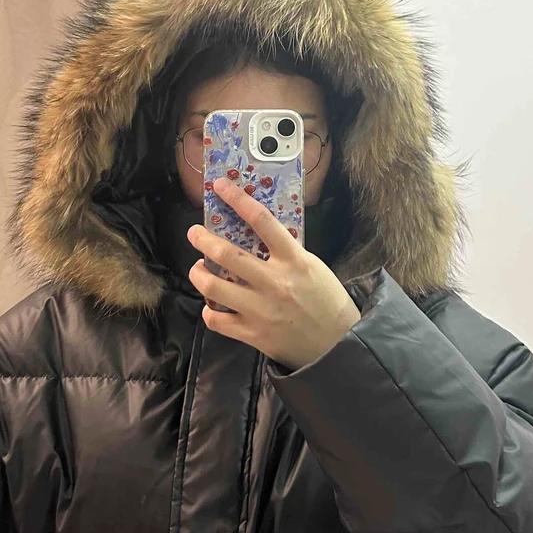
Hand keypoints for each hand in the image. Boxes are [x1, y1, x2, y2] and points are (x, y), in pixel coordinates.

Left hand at [186, 176, 361, 370]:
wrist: (337, 345)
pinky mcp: (253, 334)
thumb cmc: (326, 302)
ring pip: (214, 288)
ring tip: (198, 269)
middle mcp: (274, 282)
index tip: (220, 187)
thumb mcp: (313, 267)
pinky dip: (209, 312)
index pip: (262, 221)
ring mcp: (261, 310)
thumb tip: (257, 235)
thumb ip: (287, 252)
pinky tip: (212, 306)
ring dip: (198, 275)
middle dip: (203, 239)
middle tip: (194, 233)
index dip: (237, 200)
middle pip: (227, 255)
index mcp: (294, 261)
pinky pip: (217, 321)